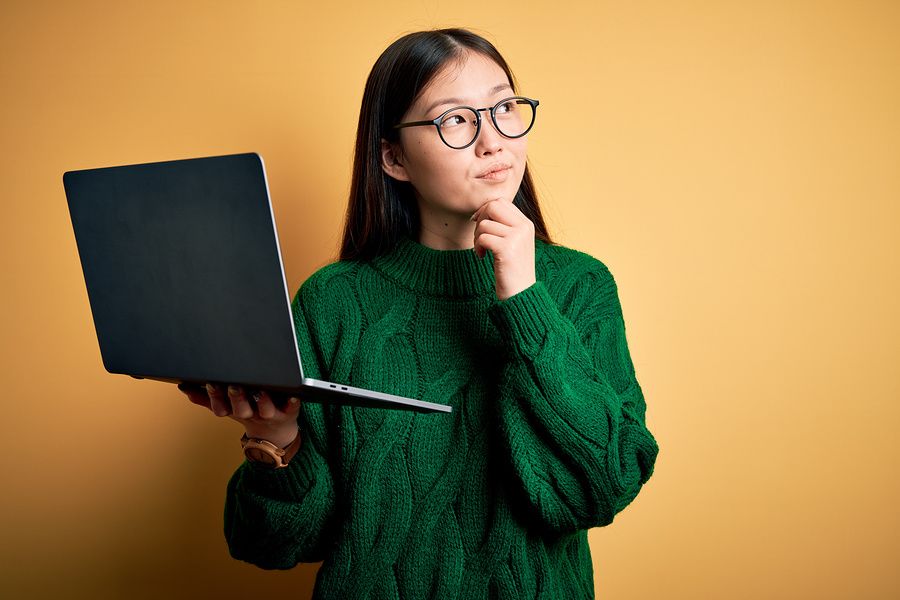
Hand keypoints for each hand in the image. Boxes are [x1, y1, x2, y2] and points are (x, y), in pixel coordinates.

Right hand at [179, 383, 301, 447]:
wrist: (276, 433)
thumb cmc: (251, 412)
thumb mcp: (228, 407)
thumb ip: (207, 398)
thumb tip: (184, 386)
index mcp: (235, 411)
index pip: (221, 407)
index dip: (216, 397)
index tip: (211, 383)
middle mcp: (251, 414)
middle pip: (241, 408)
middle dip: (236, 398)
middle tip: (234, 385)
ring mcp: (270, 414)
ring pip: (265, 409)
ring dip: (263, 401)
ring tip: (261, 391)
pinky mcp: (289, 412)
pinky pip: (292, 408)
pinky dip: (293, 402)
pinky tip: (293, 395)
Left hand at [471, 199, 535, 300]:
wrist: (521, 294)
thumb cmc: (512, 270)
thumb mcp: (513, 243)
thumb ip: (504, 226)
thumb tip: (482, 210)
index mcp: (526, 224)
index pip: (501, 202)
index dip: (485, 211)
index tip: (480, 226)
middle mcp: (524, 227)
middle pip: (493, 206)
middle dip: (480, 219)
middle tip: (479, 237)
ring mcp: (517, 237)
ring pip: (484, 224)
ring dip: (477, 238)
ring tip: (481, 251)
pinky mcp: (507, 249)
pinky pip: (483, 238)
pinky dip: (477, 247)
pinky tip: (481, 257)